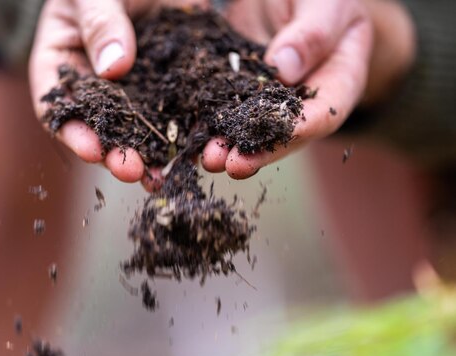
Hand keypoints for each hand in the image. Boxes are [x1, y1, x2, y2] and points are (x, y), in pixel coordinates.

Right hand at [30, 0, 206, 185]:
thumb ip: (100, 22)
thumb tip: (115, 68)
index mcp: (62, 62)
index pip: (57, 105)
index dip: (72, 132)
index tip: (93, 150)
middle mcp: (95, 84)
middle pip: (99, 127)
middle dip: (114, 153)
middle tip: (130, 171)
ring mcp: (133, 87)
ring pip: (137, 128)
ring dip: (148, 155)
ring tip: (160, 176)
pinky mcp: (167, 83)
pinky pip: (175, 111)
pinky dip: (183, 133)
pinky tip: (193, 150)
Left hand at [201, 0, 373, 178]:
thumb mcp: (323, 3)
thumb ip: (312, 34)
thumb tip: (284, 69)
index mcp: (338, 80)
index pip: (324, 113)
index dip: (301, 128)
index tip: (279, 137)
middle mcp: (302, 98)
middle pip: (283, 134)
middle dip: (258, 151)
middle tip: (234, 165)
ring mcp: (268, 97)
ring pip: (249, 129)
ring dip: (228, 146)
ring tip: (209, 159)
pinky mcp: (238, 88)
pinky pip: (223, 109)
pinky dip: (207, 124)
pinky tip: (191, 137)